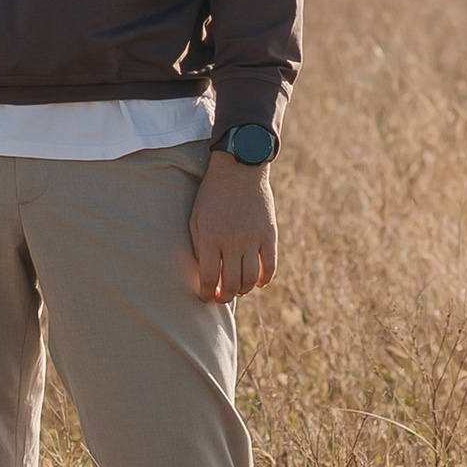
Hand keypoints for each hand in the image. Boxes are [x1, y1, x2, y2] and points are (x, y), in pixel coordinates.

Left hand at [186, 152, 276, 305]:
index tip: (206, 298)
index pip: (208, 279)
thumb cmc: (212, 194)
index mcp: (210, 237)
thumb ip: (198, 246)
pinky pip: (270, 267)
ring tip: (237, 289)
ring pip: (250, 279)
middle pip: (230, 284)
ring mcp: (253, 238)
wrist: (240, 167)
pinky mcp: (269, 234)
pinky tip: (257, 282)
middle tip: (221, 297)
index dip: (207, 294)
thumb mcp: (196, 218)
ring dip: (243, 290)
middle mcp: (232, 240)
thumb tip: (203, 275)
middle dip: (224, 297)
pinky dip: (264, 279)